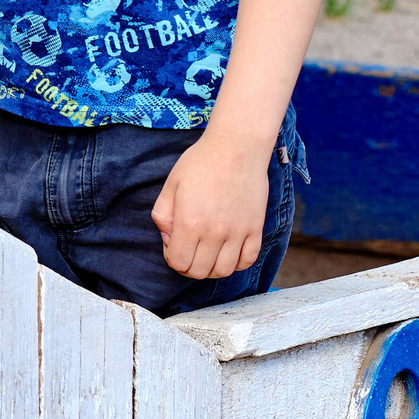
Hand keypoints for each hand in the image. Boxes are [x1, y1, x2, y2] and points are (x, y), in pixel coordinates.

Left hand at [152, 130, 269, 281]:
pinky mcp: (255, 229)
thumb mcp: (171, 185)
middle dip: (189, 266)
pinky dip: (237, 263)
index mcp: (190, 223)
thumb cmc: (200, 163)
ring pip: (224, 271)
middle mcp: (214, 233)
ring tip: (208, 253)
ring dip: (212, 268)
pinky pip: (248, 260)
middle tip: (189, 251)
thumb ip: (163, 216)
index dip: (172, 259)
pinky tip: (228, 250)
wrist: (236, 147)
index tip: (173, 247)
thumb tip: (169, 240)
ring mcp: (238, 232)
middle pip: (200, 271)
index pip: (178, 263)